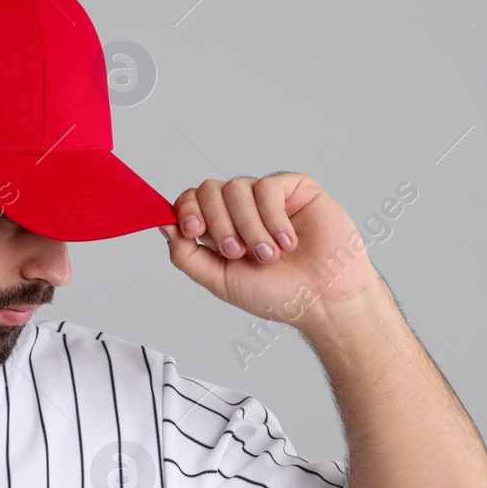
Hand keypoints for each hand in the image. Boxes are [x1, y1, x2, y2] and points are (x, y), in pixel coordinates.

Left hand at [158, 173, 383, 331]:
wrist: (323, 301)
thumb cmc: (277, 294)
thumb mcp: (219, 280)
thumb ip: (186, 254)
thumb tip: (163, 225)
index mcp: (220, 228)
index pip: (190, 201)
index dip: (186, 209)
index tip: (194, 231)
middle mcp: (241, 209)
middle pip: (209, 189)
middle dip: (219, 223)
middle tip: (238, 253)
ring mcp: (268, 197)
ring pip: (237, 187)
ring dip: (249, 227)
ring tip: (269, 255)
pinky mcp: (296, 188)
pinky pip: (268, 187)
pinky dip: (273, 217)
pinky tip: (287, 241)